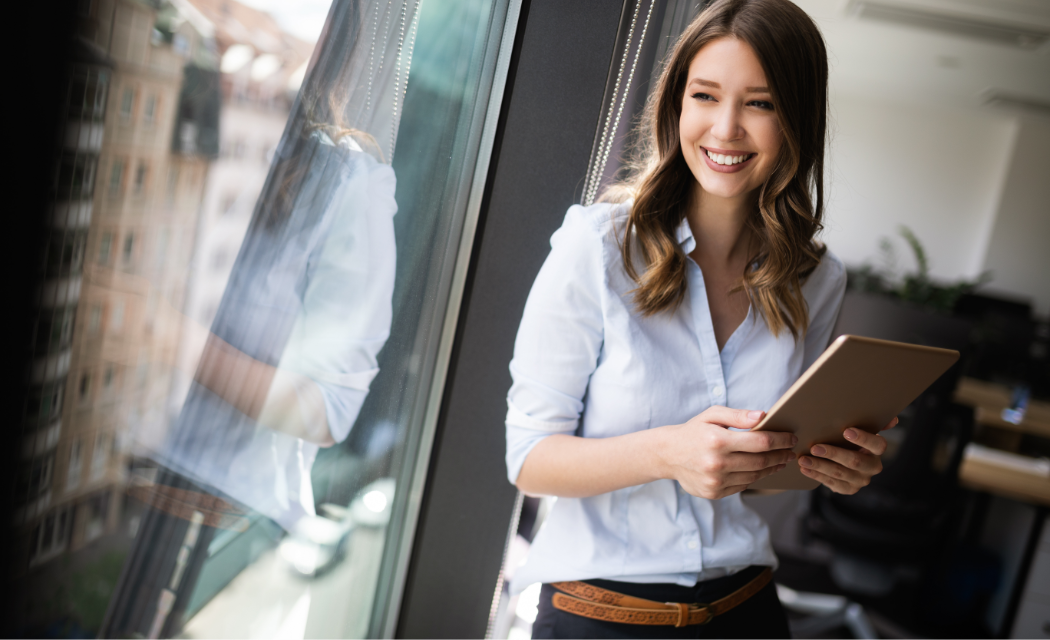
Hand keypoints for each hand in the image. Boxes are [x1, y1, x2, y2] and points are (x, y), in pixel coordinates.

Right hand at [662, 406, 797, 499]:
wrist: (668, 454)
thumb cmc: (694, 431)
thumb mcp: (712, 415)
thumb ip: (738, 415)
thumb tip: (763, 416)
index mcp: (717, 440)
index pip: (760, 442)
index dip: (780, 440)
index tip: (791, 438)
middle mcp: (716, 463)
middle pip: (761, 461)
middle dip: (780, 455)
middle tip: (791, 451)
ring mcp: (715, 481)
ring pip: (754, 476)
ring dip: (771, 468)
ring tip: (780, 460)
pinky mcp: (714, 493)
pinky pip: (743, 486)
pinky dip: (755, 477)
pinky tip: (761, 469)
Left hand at [797, 417, 898, 493]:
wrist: (843, 458)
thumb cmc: (849, 438)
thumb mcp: (861, 429)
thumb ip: (874, 423)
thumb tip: (893, 419)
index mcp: (877, 450)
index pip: (877, 445)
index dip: (863, 438)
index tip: (846, 431)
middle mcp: (872, 467)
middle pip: (854, 461)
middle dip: (834, 454)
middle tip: (815, 447)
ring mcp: (860, 480)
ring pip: (839, 473)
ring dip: (820, 466)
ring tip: (803, 459)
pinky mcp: (848, 489)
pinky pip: (831, 483)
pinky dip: (816, 475)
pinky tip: (805, 468)